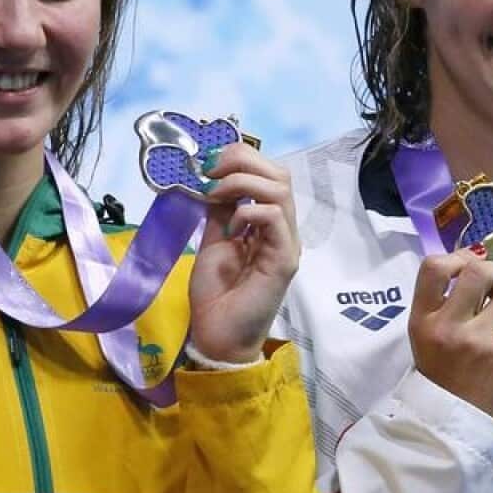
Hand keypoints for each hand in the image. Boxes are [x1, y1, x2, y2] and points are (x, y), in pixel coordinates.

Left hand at [187, 143, 299, 363]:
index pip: (268, 173)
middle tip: (210, 171)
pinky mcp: (284, 260)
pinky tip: (230, 229)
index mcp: (267, 222)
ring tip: (215, 194)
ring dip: (242, 183)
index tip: (206, 164)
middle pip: (279, 174)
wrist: (217, 335)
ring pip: (280, 189)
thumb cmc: (217, 294)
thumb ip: (218, 210)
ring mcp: (286, 243)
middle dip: (242, 161)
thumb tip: (212, 178)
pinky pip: (274, 218)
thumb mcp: (213, 240)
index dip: (239, 158)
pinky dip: (248, 212)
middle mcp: (282, 228)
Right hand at [408, 248, 492, 426]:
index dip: (458, 257)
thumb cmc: (443, 380)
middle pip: (478, 272)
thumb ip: (448, 309)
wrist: (451, 428)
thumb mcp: (430, 341)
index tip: (472, 266)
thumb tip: (479, 268)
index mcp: (422, 320)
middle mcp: (446, 326)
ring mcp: (476, 341)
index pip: (433, 267)